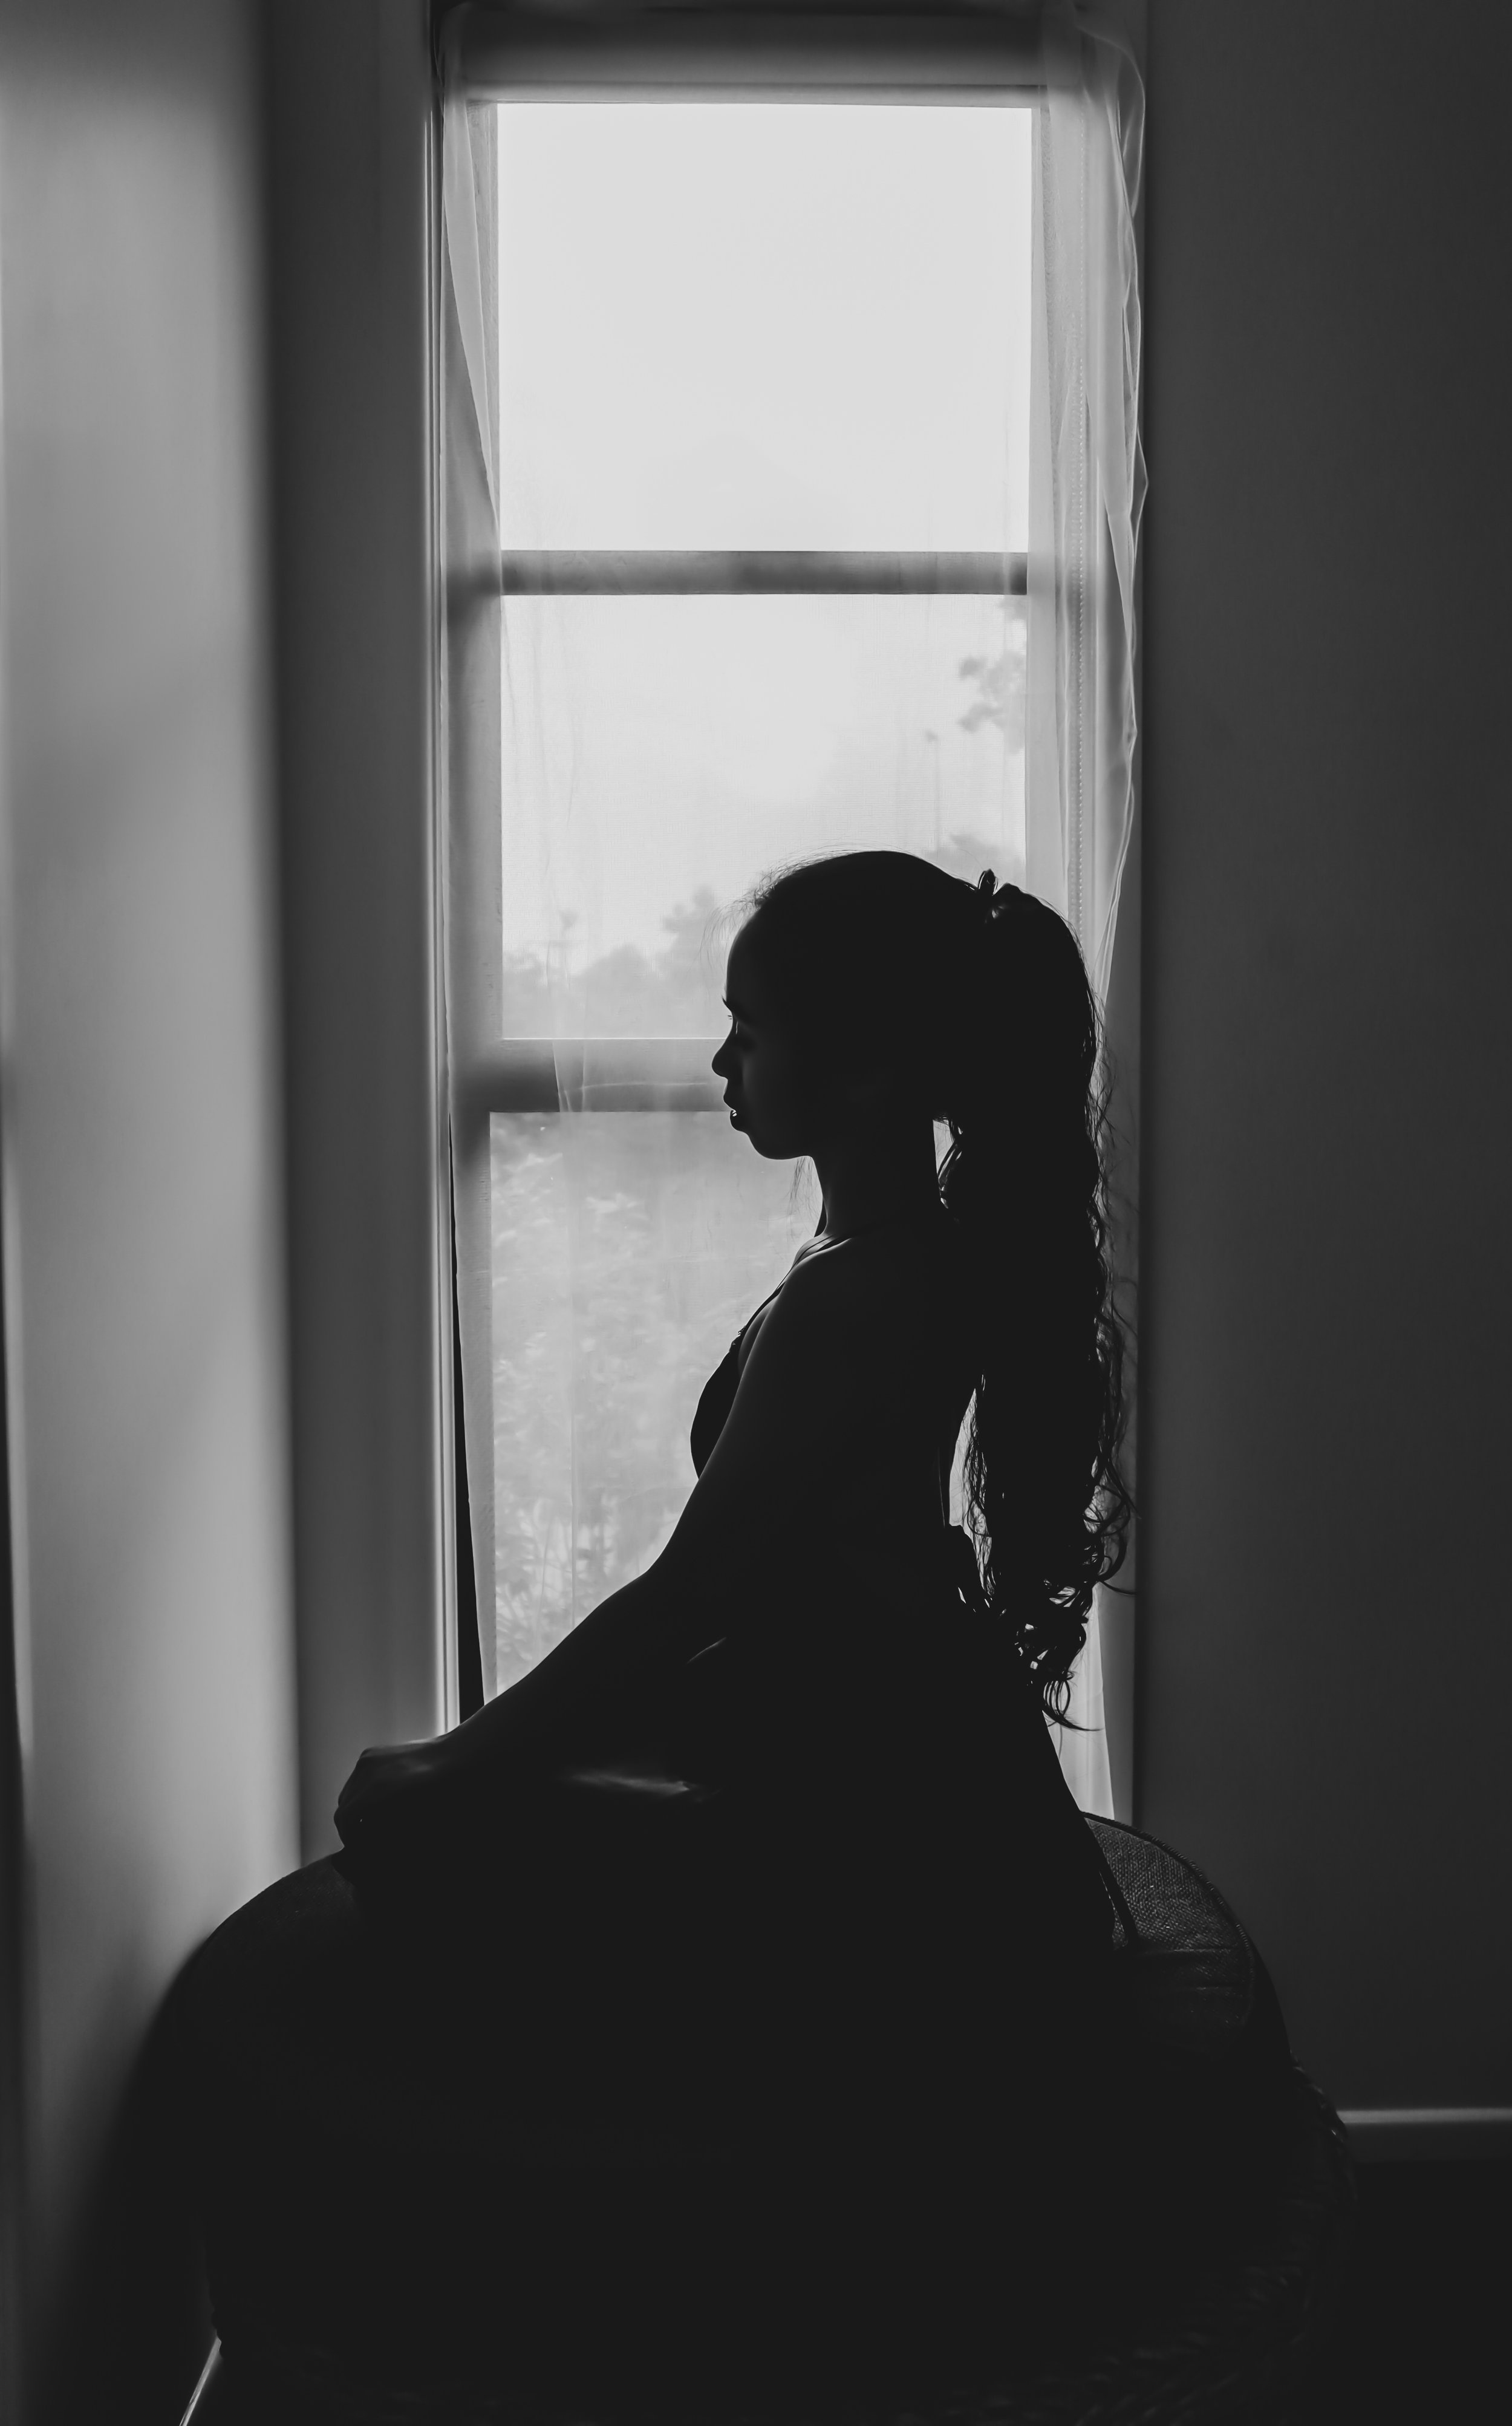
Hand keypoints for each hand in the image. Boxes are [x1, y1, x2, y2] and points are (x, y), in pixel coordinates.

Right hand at [333, 1733, 470, 1876]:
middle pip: (343, 1806)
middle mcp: (367, 1771)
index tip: (358, 1848)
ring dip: (355, 1809)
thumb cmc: (439, 1792)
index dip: (349, 1838)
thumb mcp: (410, 1821)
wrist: (454, 1758)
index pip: (345, 1819)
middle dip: (351, 1826)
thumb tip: (369, 1845)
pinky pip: (356, 1778)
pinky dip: (361, 1793)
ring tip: (370, 1822)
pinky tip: (377, 1801)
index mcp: (376, 1789)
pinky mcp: (372, 1753)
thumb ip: (383, 1833)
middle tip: (364, 1839)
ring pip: (348, 1792)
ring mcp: (368, 1759)